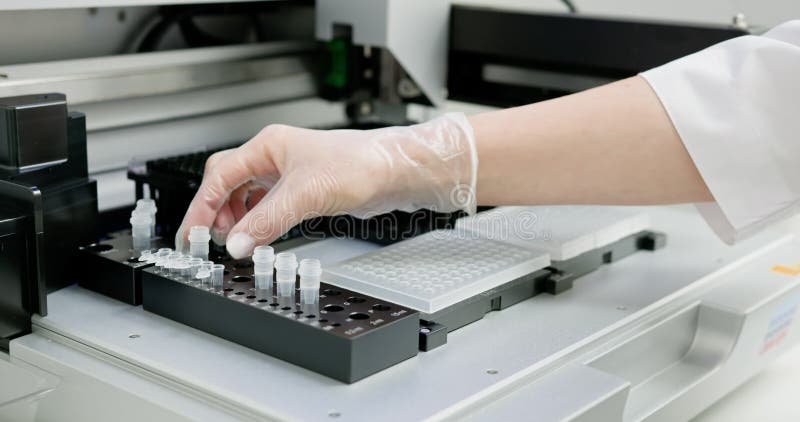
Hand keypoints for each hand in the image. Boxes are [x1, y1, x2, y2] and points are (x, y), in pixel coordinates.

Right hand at [176, 113, 476, 257]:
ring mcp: (288, 174)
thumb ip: (268, 221)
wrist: (395, 172)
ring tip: (235, 240)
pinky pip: (267, 207)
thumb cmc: (360, 165)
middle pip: (227, 183)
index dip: (201, 207)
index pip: (219, 176)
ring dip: (236, 219)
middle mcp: (275, 157)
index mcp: (268, 146)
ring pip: (246, 197)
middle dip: (215, 212)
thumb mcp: (306, 194)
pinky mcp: (303, 190)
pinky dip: (257, 222)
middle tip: (208, 240)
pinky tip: (258, 235)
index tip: (191, 234)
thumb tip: (238, 243)